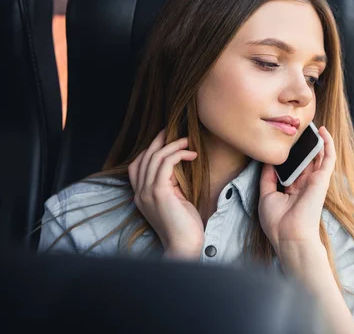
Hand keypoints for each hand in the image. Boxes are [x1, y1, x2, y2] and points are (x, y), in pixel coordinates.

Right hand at [128, 130, 203, 258]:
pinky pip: (165, 164)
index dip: (150, 149)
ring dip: (172, 145)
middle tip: (175, 130)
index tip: (166, 139)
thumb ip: (171, 185)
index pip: (137, 165)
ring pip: (155, 157)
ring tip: (188, 141)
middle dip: (160, 140)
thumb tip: (177, 167)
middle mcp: (140, 193)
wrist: (183, 247)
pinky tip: (191, 154)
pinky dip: (178, 154)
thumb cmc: (184, 226)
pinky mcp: (159, 192)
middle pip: (145, 157)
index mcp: (141, 196)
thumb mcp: (175, 201)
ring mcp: (147, 192)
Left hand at [258, 126, 335, 254]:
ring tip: (311, 124)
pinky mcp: (322, 179)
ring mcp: (315, 181)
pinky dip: (327, 144)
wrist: (290, 236)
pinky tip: (323, 131)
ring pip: (318, 156)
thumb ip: (268, 178)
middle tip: (297, 129)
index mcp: (292, 190)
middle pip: (305, 160)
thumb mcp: (267, 197)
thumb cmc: (277, 222)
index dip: (289, 156)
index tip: (282, 142)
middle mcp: (305, 185)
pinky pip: (328, 158)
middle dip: (302, 146)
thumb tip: (268, 161)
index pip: (292, 169)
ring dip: (316, 141)